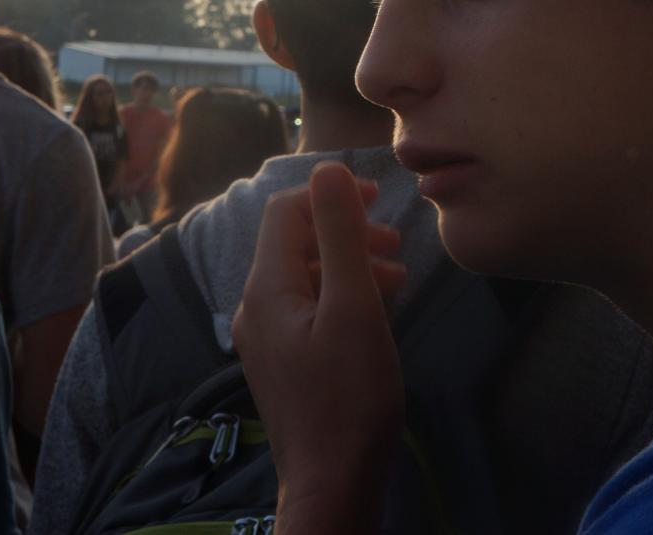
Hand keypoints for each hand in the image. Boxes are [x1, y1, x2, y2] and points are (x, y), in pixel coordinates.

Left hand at [233, 162, 405, 534]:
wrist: (332, 484)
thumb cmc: (349, 395)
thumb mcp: (354, 306)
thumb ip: (341, 235)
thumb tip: (328, 169)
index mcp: (266, 288)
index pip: (286, 211)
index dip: (330, 195)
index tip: (379, 201)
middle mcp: (256, 308)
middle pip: (296, 243)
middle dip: (345, 232)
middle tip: (396, 244)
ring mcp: (267, 340)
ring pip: (306, 277)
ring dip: (349, 265)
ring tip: (397, 279)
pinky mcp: (284, 364)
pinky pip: (309, 309)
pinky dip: (342, 297)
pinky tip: (376, 313)